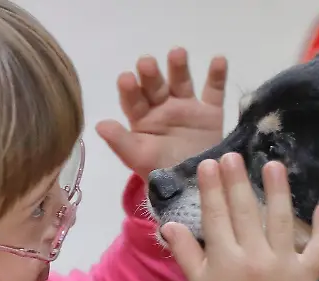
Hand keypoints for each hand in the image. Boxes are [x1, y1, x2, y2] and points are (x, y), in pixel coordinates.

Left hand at [96, 47, 226, 177]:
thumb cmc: (161, 173)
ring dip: (179, 67)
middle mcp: (162, 109)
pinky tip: (219, 60)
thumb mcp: (138, 158)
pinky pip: (214, 91)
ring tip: (177, 53)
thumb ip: (120, 141)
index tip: (126, 78)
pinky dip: (217, 75)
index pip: (133, 100)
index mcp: (142, 120)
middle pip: (155, 86)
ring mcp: (186, 108)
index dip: (129, 89)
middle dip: (150, 74)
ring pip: (181, 82)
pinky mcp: (210, 113)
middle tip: (146, 62)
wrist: (194, 188)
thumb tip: (99, 124)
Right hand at [161, 153, 318, 280]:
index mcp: (224, 259)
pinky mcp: (306, 275)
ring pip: (279, 221)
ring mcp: (282, 265)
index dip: (211, 189)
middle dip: (237, 181)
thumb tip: (167, 222)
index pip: (216, 216)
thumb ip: (183, 251)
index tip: (209, 164)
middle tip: (233, 155)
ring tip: (273, 165)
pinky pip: (318, 248)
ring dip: (277, 191)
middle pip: (244, 213)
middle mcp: (253, 258)